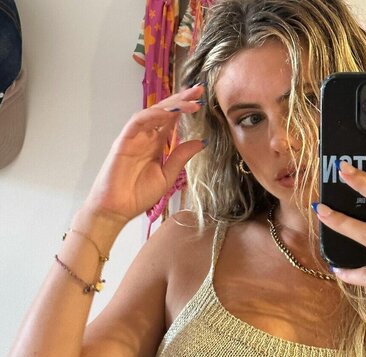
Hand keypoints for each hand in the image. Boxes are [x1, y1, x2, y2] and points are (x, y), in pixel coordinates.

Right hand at [83, 85, 205, 224]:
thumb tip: (202, 141)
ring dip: (171, 105)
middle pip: (164, 112)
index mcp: (156, 144)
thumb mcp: (167, 175)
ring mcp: (134, 138)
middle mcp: (145, 137)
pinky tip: (168, 113)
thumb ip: (181, 157)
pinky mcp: (123, 142)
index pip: (172, 120)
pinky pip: (137, 122)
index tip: (202, 100)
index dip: (186, 108)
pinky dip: (152, 115)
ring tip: (190, 101)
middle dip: (181, 99)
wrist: (117, 210)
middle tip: (199, 90)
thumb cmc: (138, 194)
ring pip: (152, 113)